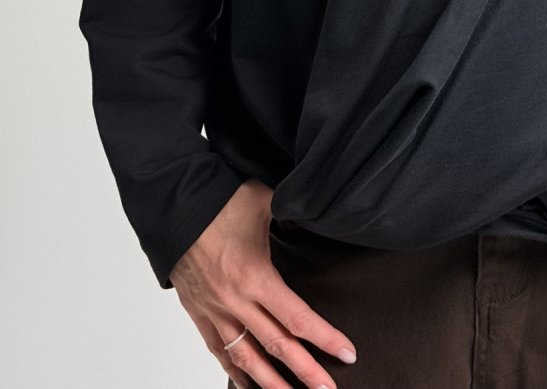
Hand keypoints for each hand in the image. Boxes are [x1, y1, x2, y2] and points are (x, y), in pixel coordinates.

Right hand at [169, 178, 358, 387]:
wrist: (174, 208)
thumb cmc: (220, 200)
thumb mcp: (265, 201)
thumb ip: (294, 213)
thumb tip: (317, 212)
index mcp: (255, 276)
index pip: (297, 318)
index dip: (325, 338)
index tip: (347, 353)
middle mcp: (235, 301)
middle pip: (277, 347)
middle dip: (306, 372)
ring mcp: (215, 311)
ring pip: (246, 358)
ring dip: (271, 383)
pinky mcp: (198, 313)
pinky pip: (218, 350)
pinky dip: (235, 372)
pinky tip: (250, 385)